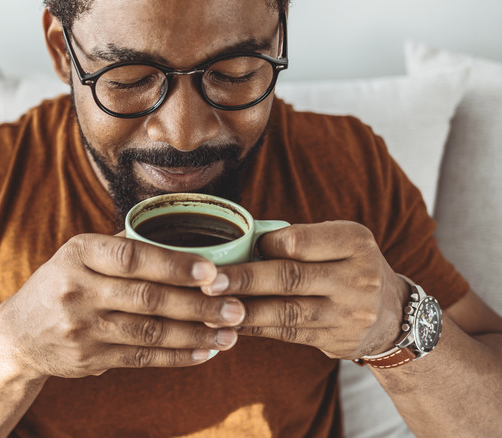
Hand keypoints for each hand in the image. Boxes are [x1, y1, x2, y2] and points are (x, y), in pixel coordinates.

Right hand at [0, 233, 246, 378]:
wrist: (18, 335)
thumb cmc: (63, 284)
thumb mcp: (79, 256)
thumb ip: (122, 248)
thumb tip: (187, 238)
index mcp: (78, 253)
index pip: (132, 257)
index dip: (175, 265)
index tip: (213, 271)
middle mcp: (76, 289)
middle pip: (147, 298)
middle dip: (198, 304)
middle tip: (237, 308)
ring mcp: (81, 328)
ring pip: (149, 332)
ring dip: (195, 334)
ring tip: (230, 333)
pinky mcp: (88, 359)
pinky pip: (141, 358)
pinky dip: (177, 356)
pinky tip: (204, 352)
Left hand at [201, 221, 408, 359]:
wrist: (392, 316)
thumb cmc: (348, 266)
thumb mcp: (339, 242)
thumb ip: (299, 240)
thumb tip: (239, 242)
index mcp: (354, 242)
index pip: (299, 242)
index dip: (265, 245)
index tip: (239, 248)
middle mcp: (356, 277)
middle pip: (289, 277)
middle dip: (244, 280)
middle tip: (208, 281)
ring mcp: (348, 313)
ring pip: (285, 311)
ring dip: (243, 310)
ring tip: (210, 307)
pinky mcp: (335, 340)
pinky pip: (287, 334)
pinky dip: (255, 328)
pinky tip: (231, 323)